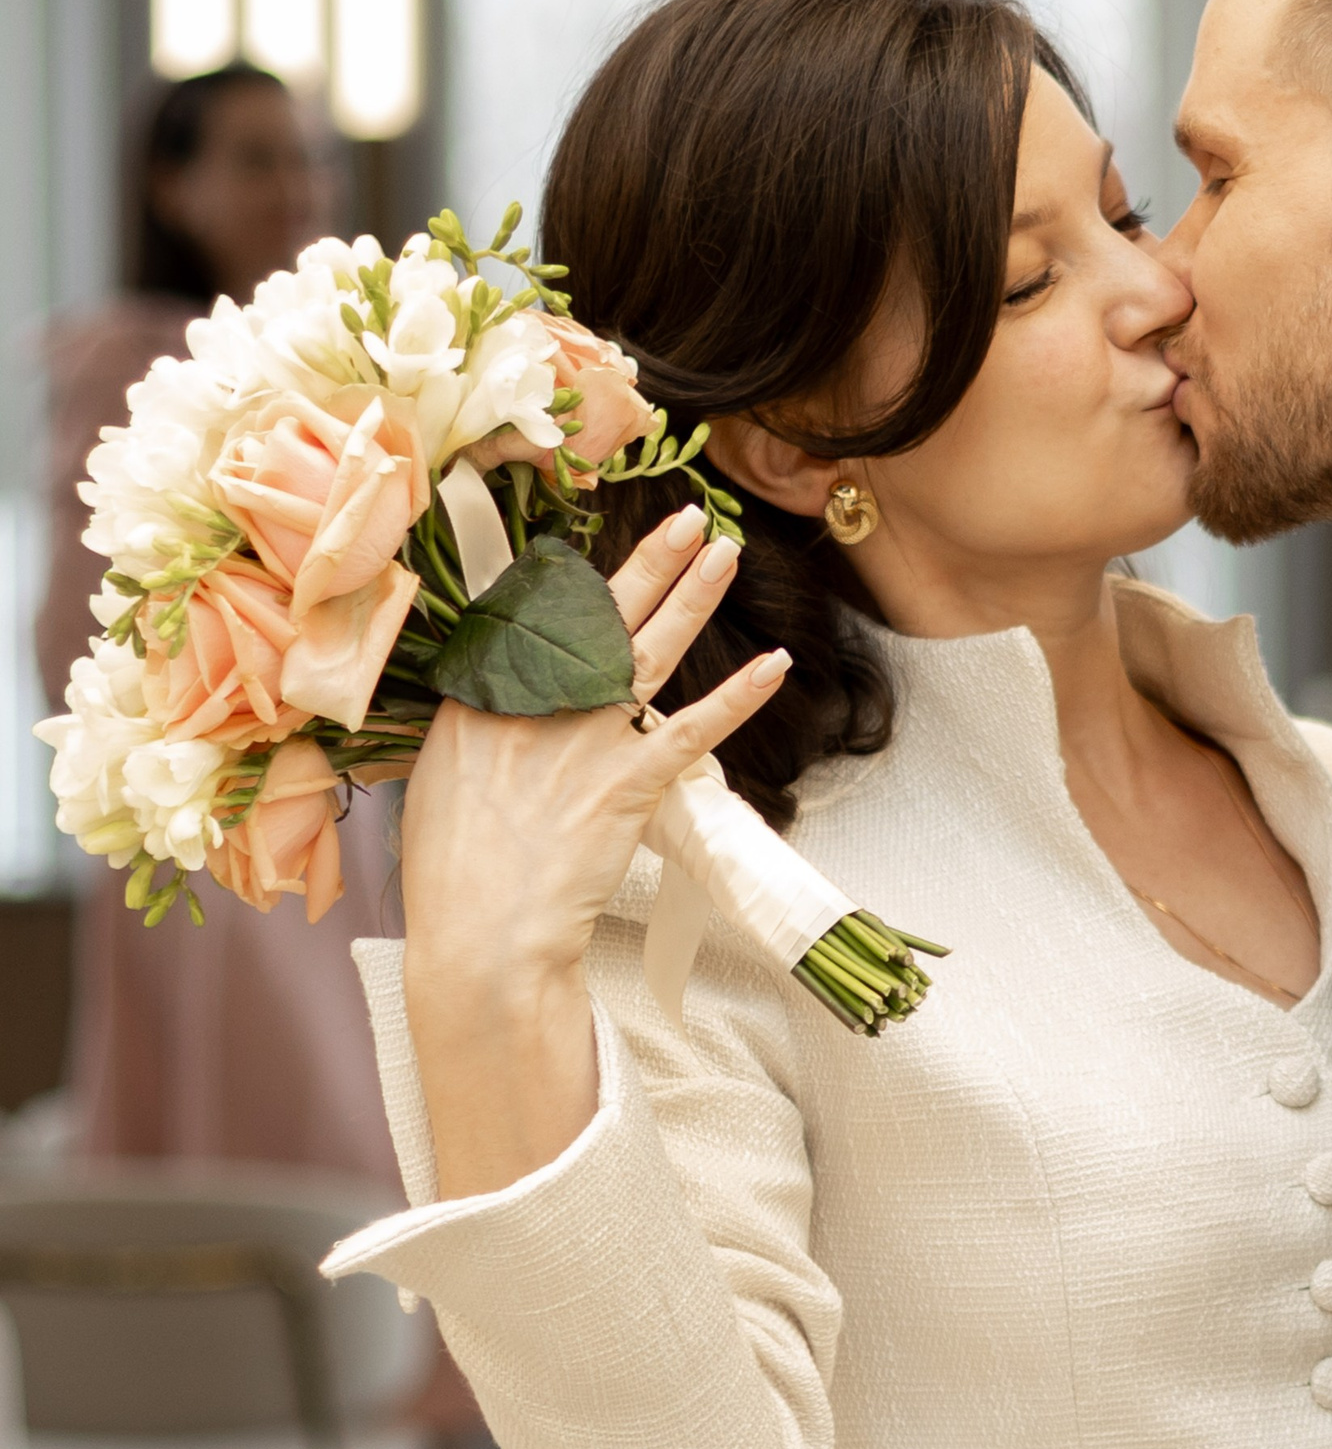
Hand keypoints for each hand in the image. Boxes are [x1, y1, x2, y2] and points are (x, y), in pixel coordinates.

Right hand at [402, 506, 788, 1197]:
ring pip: (652, 648)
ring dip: (695, 595)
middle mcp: (536, 701)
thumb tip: (495, 708)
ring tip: (725, 551)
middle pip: (600, 612)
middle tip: (686, 516)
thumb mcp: (440, 781)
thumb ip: (475, 730)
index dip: (575, 582)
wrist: (485, 932)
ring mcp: (588, 737)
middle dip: (649, 560)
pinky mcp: (633, 780)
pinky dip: (740, 694)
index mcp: (481, 697)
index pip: (535, 617)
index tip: (599, 552)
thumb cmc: (454, 873)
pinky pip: (697, 726)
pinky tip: (774, 664)